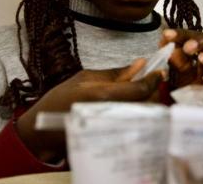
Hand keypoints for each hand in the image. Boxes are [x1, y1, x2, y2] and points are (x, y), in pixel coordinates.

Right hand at [16, 59, 164, 161]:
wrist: (43, 131)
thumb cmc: (61, 100)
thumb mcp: (86, 78)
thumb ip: (116, 73)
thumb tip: (141, 64)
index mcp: (103, 95)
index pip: (140, 89)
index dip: (153, 79)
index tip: (158, 71)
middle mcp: (112, 114)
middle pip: (147, 104)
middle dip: (152, 90)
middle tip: (150, 80)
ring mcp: (114, 129)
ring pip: (144, 116)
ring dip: (148, 103)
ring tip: (140, 93)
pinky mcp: (113, 138)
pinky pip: (136, 125)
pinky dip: (140, 114)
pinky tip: (133, 106)